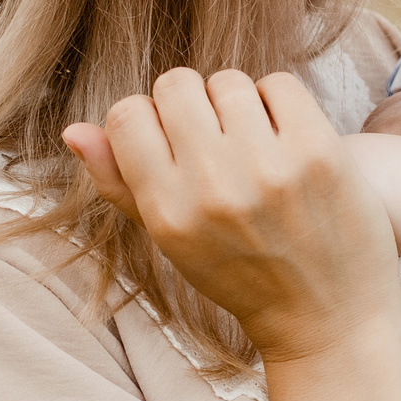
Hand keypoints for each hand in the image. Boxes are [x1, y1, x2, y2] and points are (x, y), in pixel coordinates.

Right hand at [63, 69, 400, 364]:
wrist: (327, 319)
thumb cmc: (243, 275)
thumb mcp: (173, 242)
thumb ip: (119, 184)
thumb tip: (73, 130)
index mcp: (168, 213)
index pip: (126, 116)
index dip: (147, 120)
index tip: (173, 143)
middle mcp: (214, 189)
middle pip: (176, 85)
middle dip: (191, 104)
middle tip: (216, 140)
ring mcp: (270, 168)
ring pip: (228, 81)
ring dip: (238, 102)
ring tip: (254, 142)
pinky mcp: (320, 152)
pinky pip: (279, 84)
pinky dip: (279, 103)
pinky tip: (286, 138)